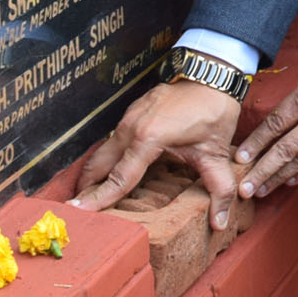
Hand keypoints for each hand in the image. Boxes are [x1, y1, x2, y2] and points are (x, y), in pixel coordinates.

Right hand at [70, 78, 242, 228]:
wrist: (212, 74)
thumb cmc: (213, 112)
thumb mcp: (216, 153)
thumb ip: (219, 189)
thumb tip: (221, 222)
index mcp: (148, 139)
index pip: (119, 178)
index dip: (99, 199)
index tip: (78, 213)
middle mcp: (131, 128)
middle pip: (99, 166)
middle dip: (86, 189)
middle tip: (77, 213)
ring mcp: (128, 117)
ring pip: (102, 152)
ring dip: (94, 174)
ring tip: (87, 197)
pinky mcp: (131, 112)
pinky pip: (112, 140)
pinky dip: (105, 159)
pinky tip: (108, 172)